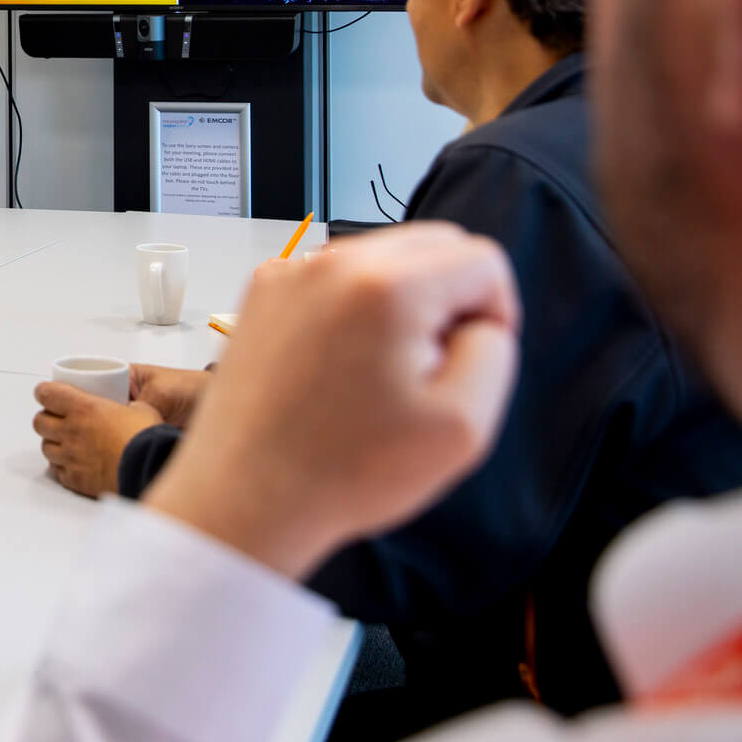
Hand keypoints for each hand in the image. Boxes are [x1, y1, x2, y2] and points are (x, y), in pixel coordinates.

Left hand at [33, 382, 158, 497]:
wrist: (150, 468)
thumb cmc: (146, 438)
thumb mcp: (141, 408)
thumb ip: (127, 405)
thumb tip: (129, 406)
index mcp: (84, 408)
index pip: (46, 394)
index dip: (45, 392)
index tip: (48, 393)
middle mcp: (71, 431)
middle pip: (39, 422)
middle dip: (46, 418)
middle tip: (57, 419)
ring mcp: (71, 457)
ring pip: (45, 448)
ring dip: (53, 443)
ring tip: (67, 442)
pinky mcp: (76, 479)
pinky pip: (58, 471)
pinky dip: (63, 467)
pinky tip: (75, 464)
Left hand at [143, 223, 519, 579]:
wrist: (246, 496)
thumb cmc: (342, 472)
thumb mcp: (463, 425)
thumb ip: (494, 350)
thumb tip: (479, 317)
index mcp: (386, 286)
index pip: (482, 260)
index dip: (495, 316)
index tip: (467, 361)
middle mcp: (332, 263)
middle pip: (433, 245)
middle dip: (448, 300)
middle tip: (425, 369)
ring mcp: (290, 273)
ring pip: (383, 258)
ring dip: (399, 304)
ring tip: (377, 374)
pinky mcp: (264, 292)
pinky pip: (336, 278)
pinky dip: (352, 309)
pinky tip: (340, 368)